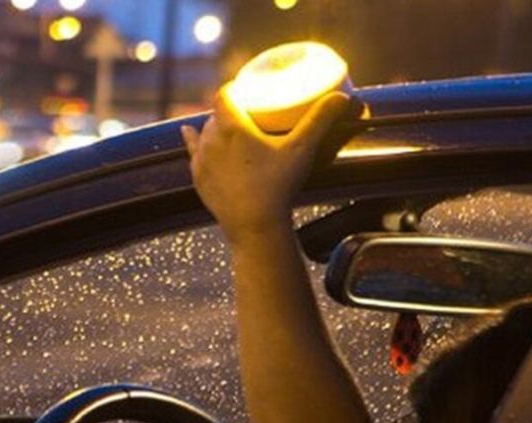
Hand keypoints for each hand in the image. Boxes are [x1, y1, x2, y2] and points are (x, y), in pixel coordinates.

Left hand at [180, 89, 350, 243]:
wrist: (253, 226)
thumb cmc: (277, 186)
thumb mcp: (301, 150)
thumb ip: (319, 121)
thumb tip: (342, 97)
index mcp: (231, 126)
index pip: (224, 94)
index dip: (234, 87)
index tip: (246, 86)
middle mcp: (210, 139)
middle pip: (216, 114)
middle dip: (230, 109)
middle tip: (249, 110)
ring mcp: (201, 160)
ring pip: (205, 132)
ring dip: (215, 125)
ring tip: (231, 124)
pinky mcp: (197, 178)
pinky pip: (191, 151)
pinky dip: (192, 140)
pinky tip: (188, 131)